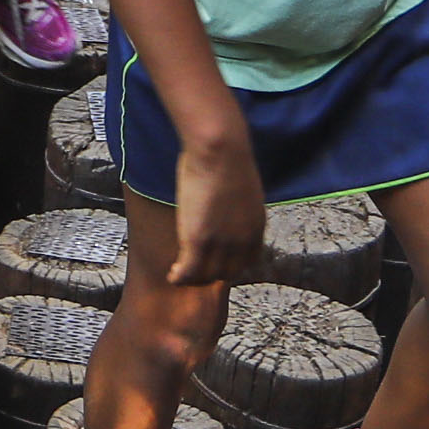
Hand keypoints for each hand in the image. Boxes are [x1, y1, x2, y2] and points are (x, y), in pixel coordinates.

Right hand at [169, 137, 267, 286]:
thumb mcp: (240, 187)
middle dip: (211, 275)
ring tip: (180, 274)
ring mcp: (221, 243)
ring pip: (207, 275)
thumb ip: (235, 203)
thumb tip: (222, 199)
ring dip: (193, 278)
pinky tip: (172, 274)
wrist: (220, 150)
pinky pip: (189, 270)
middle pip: (228, 273)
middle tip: (194, 271)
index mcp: (256, 227)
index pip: (248, 262)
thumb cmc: (225, 156)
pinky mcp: (198, 240)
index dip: (231, 265)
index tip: (216, 263)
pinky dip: (180, 277)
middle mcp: (242, 240)